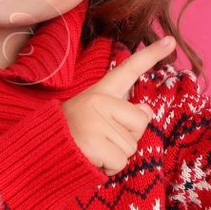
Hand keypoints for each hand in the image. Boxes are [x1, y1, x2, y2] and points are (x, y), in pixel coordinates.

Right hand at [62, 35, 173, 173]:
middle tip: (102, 139)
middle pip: (141, 122)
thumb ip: (122, 111)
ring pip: (132, 145)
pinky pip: (121, 162)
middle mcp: (99, 101)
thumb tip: (147, 111)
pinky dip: (110, 169)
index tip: (170, 41)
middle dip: (128, 137)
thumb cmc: (72, 134)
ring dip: (117, 155)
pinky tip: (93, 161)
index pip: (129, 69)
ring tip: (94, 150)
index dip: (151, 55)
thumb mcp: (95, 116)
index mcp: (100, 91)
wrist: (40, 154)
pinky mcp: (94, 144)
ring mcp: (95, 122)